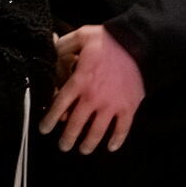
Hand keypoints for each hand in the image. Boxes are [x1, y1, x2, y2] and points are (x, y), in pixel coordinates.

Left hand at [41, 24, 144, 153]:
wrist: (141, 44)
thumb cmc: (110, 40)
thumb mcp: (83, 36)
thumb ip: (65, 45)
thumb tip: (51, 48)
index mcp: (80, 81)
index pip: (60, 105)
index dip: (50, 119)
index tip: (44, 129)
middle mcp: (93, 97)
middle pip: (76, 124)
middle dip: (67, 138)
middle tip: (63, 146)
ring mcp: (112, 104)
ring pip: (97, 131)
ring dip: (89, 143)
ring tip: (83, 150)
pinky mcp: (129, 106)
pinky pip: (122, 128)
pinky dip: (117, 140)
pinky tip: (111, 147)